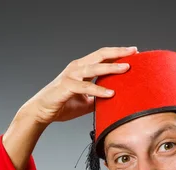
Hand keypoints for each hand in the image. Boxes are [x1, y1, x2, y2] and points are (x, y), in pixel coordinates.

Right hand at [22, 46, 136, 124]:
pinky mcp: (66, 86)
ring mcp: (70, 75)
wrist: (41, 112)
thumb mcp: (86, 101)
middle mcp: (76, 68)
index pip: (102, 56)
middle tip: (134, 52)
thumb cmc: (62, 104)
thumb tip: (116, 101)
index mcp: (81, 68)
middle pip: (100, 55)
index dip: (117, 53)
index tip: (134, 52)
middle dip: (118, 53)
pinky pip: (85, 87)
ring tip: (126, 68)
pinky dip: (99, 90)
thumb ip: (98, 97)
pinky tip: (111, 93)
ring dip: (111, 67)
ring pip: (94, 68)